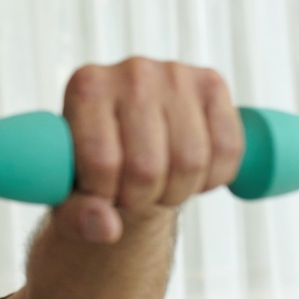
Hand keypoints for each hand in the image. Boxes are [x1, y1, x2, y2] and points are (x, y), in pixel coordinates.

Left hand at [58, 57, 244, 244]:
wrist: (132, 147)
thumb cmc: (93, 170)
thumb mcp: (71, 197)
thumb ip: (77, 217)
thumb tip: (106, 227)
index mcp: (86, 88)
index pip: (103, 161)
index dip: (106, 196)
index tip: (103, 195)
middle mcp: (130, 71)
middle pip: (148, 166)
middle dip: (142, 198)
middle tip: (134, 195)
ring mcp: (175, 72)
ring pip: (191, 161)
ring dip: (178, 191)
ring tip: (159, 186)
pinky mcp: (212, 83)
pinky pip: (228, 149)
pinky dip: (215, 177)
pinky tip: (192, 176)